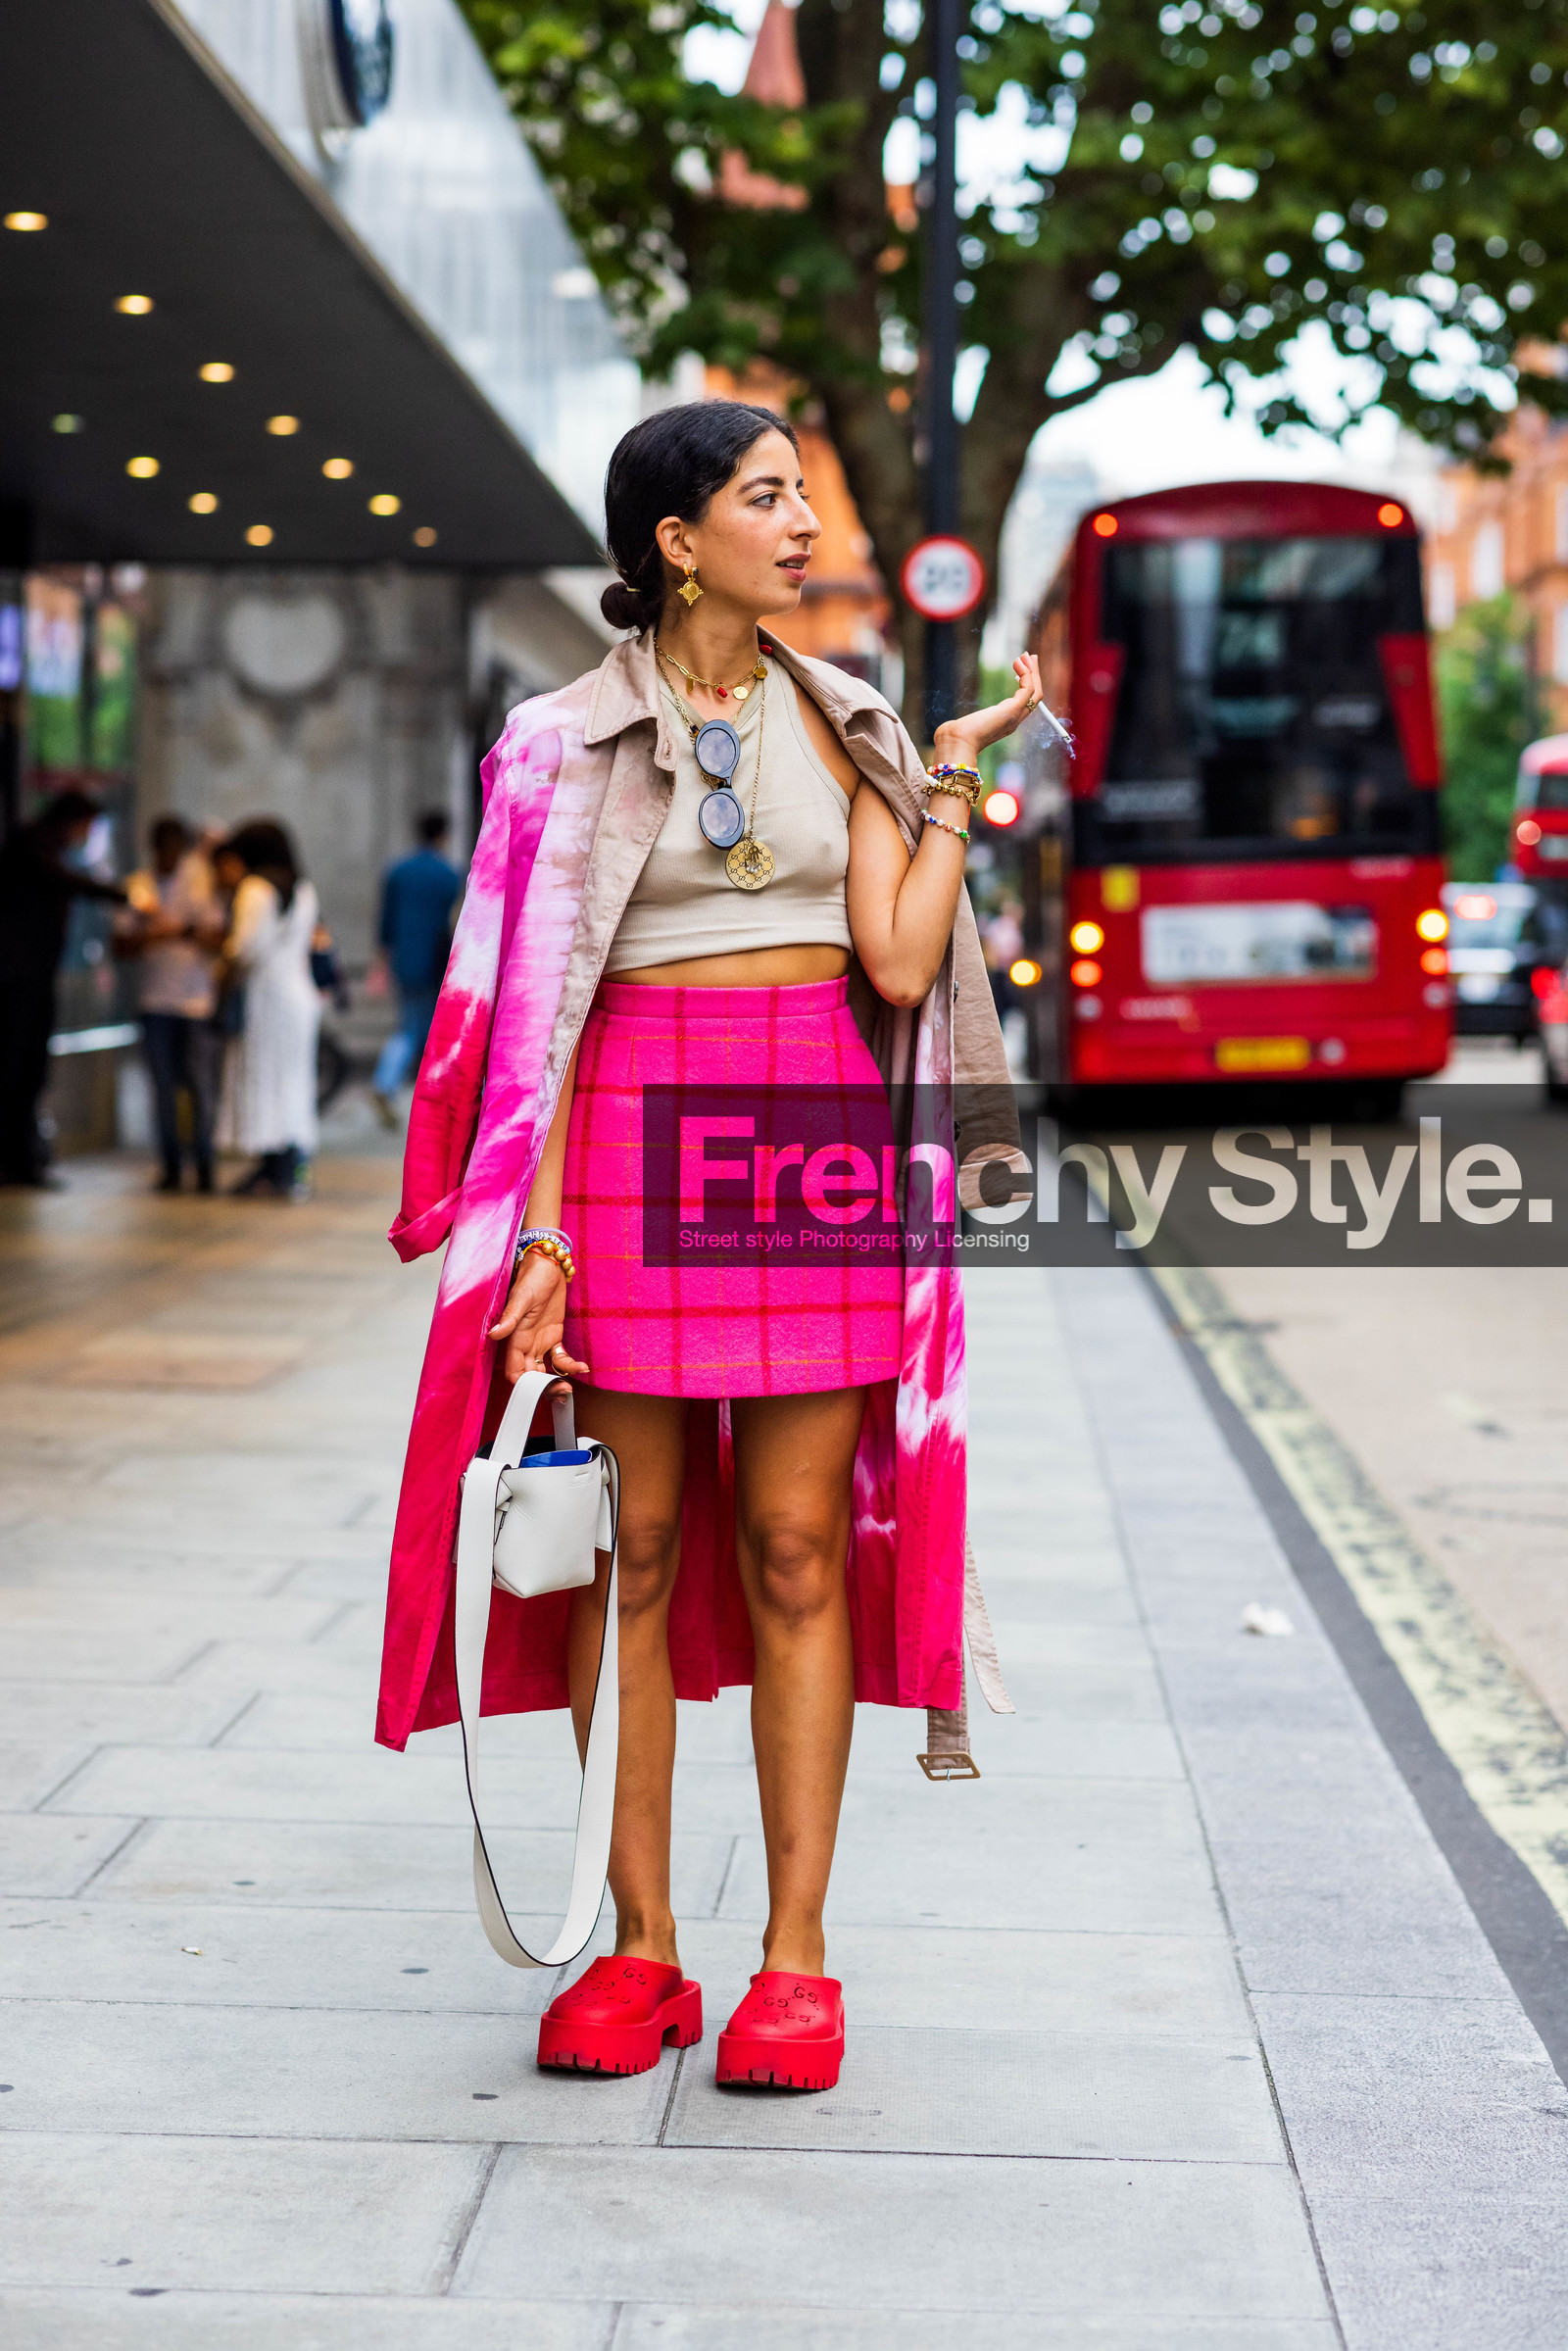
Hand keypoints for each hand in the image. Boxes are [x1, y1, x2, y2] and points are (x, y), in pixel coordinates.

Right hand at [487, 1250, 589, 1391]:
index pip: (514, 1371)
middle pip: (530, 1376)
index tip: (539, 1390)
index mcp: (515, 1338)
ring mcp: (540, 1341)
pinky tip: (581, 1367)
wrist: (549, 1265)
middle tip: (561, 1393)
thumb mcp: (521, 1297)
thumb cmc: (532, 1278)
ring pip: (545, 1371)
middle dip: (543, 1388)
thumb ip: (510, 1318)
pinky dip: (569, 1366)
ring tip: (569, 1387)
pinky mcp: (554, 1336)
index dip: (524, 1385)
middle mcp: (526, 1344)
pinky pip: (560, 1358)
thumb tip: (494, 1334)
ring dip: (556, 1382)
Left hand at [931, 653, 1043, 768]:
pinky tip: (1018, 664)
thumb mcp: (965, 727)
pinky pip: (1028, 690)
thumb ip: (966, 724)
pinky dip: (1026, 674)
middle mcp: (1014, 721)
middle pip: (1035, 697)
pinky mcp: (1012, 711)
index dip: (1026, 685)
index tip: (1021, 668)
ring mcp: (1015, 717)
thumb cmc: (956, 736)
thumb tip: (953, 724)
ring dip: (1033, 672)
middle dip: (1034, 675)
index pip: (1025, 703)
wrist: (957, 743)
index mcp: (1005, 724)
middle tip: (1030, 657)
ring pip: (1035, 692)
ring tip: (1026, 656)